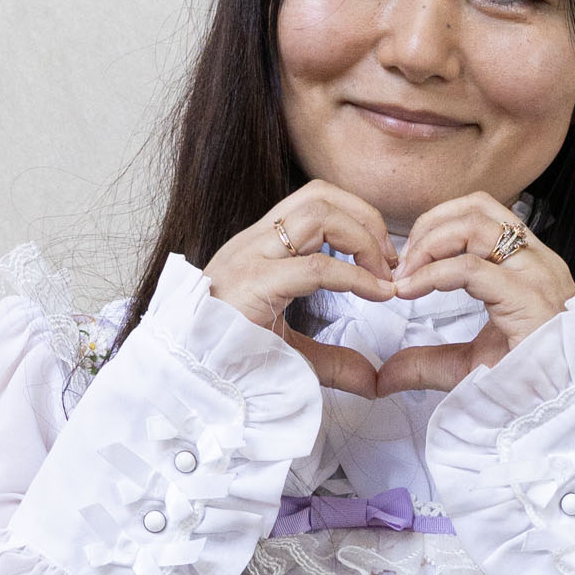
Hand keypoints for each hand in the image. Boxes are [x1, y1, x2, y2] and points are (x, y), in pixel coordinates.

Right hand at [206, 185, 399, 393]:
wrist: (185, 377)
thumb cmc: (227, 361)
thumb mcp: (289, 353)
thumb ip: (332, 360)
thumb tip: (372, 380)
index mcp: (259, 247)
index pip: (313, 201)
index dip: (358, 220)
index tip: (384, 262)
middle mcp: (254, 243)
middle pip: (320, 194)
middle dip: (366, 219)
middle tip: (390, 263)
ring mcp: (251, 258)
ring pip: (317, 211)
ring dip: (362, 236)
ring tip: (382, 274)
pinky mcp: (255, 284)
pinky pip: (316, 266)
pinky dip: (355, 276)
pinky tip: (375, 294)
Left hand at [366, 193, 574, 391]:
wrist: (559, 414)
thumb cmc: (526, 387)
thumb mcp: (467, 368)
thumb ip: (426, 362)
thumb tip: (384, 375)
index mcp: (528, 266)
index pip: (482, 216)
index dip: (436, 229)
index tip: (406, 266)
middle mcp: (536, 261)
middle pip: (477, 207)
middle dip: (429, 226)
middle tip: (401, 265)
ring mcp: (535, 275)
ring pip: (476, 224)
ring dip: (430, 242)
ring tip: (406, 275)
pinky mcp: (528, 298)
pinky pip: (472, 268)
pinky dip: (432, 274)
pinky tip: (411, 292)